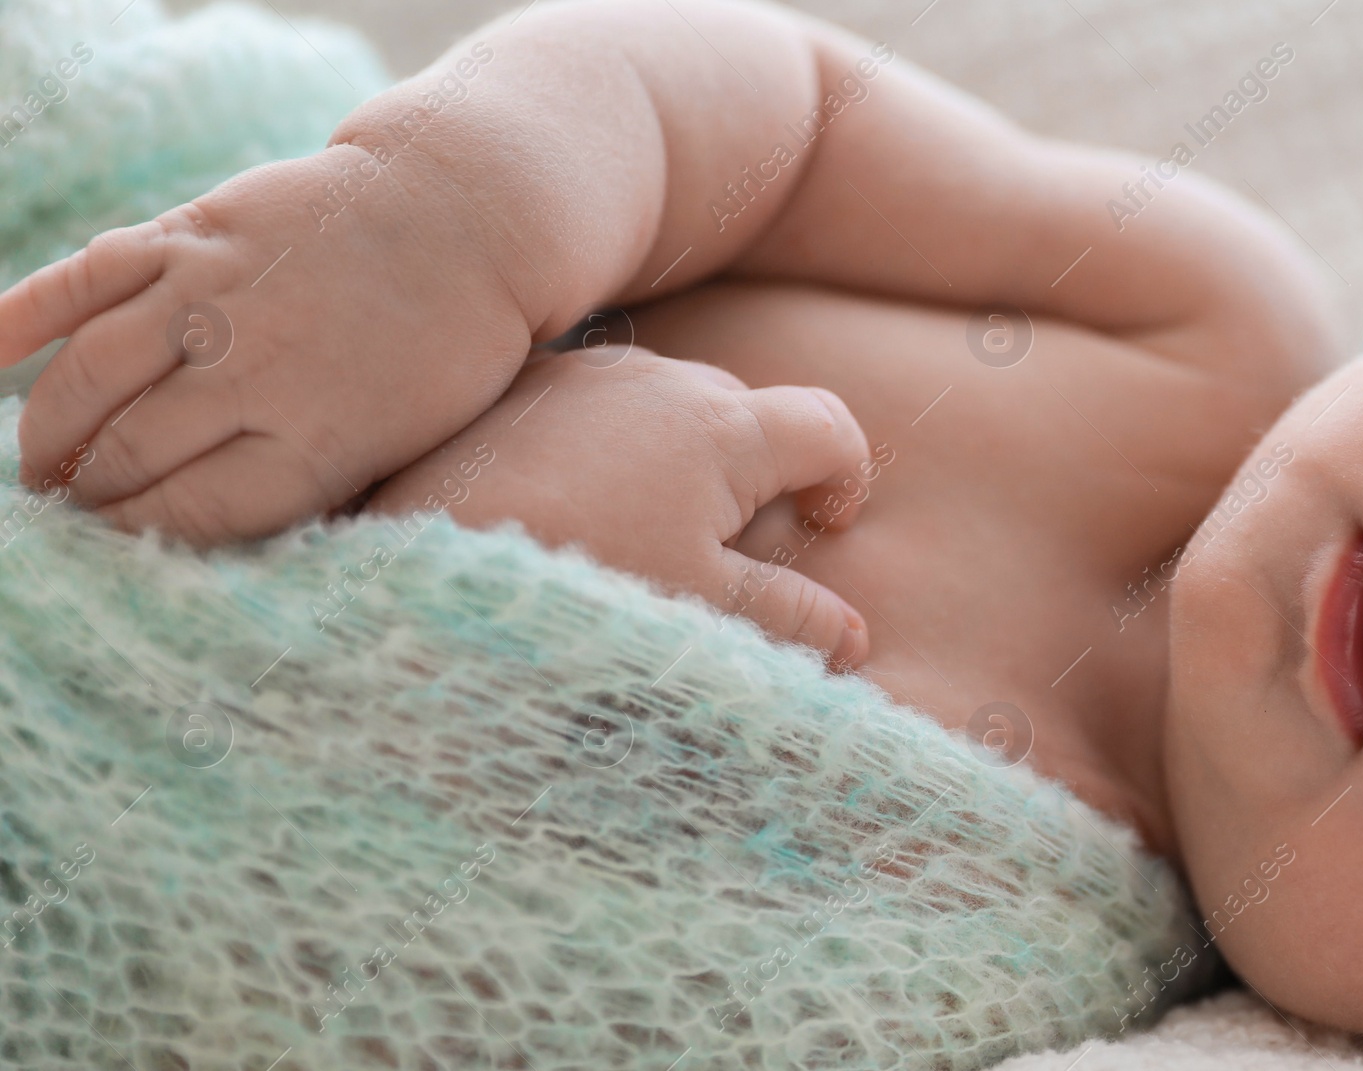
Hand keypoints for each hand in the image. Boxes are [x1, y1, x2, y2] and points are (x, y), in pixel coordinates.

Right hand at [0, 144, 531, 544]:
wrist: (464, 219)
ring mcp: (216, 294)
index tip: (116, 551)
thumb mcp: (401, 444)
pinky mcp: (195, 233)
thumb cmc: (443, 352)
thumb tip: (213, 534)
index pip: (194, 515)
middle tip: (69, 516)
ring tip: (41, 469)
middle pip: (132, 455)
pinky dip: (23, 315)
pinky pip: (86, 278)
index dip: (141, 539)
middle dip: (90, 497)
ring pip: (93, 377)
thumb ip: (311, 485)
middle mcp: (257, 370)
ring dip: (51, 432)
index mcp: (319, 440)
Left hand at [365, 347, 873, 666]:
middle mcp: (658, 379)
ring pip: (666, 408)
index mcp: (722, 428)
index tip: (825, 528)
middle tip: (728, 552)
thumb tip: (853, 633)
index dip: (845, 476)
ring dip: (679, 461)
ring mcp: (582, 376)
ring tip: (640, 537)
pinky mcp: (518, 390)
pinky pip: (593, 409)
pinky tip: (568, 512)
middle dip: (758, 474)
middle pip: (746, 412)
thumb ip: (790, 619)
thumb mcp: (700, 616)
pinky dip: (608, 451)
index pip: (826, 425)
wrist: (416, 563)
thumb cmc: (578, 587)